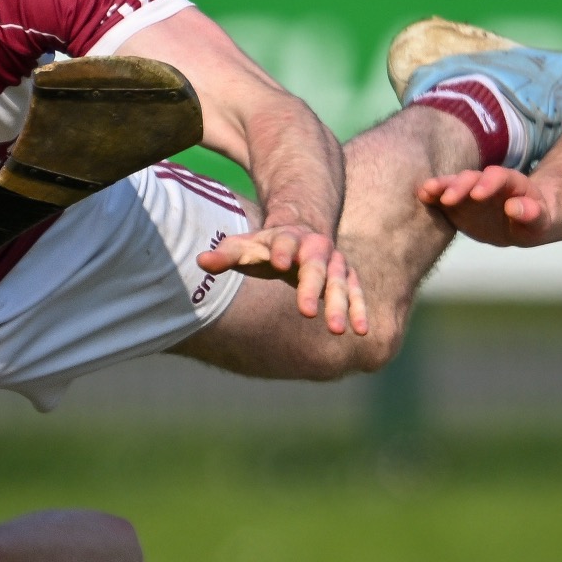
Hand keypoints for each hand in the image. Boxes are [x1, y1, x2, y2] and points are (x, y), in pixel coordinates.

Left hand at [197, 225, 366, 336]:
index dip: (282, 251)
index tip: (279, 263)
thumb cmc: (268, 247)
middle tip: (307, 313)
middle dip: (312, 288)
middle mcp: (316, 248)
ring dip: (340, 305)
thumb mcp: (246, 247)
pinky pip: (356, 292)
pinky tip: (361, 331)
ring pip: (339, 282)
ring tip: (338, 330)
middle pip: (316, 267)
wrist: (303, 230)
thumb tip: (201, 261)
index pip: (285, 244)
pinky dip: (359, 310)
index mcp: (289, 238)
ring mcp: (334, 262)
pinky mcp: (346, 276)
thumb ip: (226, 255)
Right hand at [417, 166, 553, 246]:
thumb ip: (533, 214)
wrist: (522, 221)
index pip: (500, 177)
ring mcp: (471, 191)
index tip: (478, 195)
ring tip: (424, 191)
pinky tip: (421, 196)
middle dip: (460, 185)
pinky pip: (444, 197)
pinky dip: (432, 196)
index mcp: (512, 183)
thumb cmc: (536, 220)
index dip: (489, 183)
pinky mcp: (458, 203)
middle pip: (473, 177)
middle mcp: (488, 182)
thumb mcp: (541, 221)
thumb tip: (515, 207)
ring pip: (455, 183)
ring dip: (441, 186)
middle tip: (447, 198)